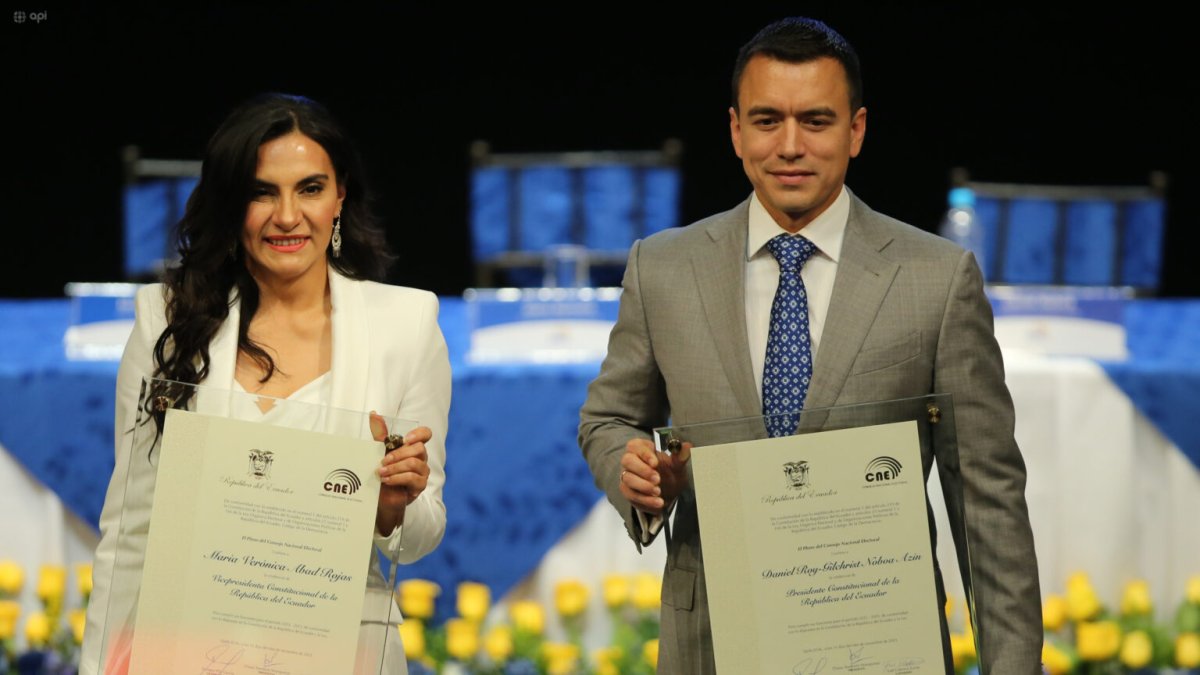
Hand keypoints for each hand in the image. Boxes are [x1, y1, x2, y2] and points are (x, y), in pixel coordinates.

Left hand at [369, 412, 431, 534]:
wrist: (382, 497)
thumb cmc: (384, 472)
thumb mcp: (380, 452)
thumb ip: (380, 434)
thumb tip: (374, 414)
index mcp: (413, 447)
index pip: (426, 434)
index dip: (420, 434)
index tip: (406, 439)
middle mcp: (421, 458)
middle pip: (419, 448)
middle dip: (398, 454)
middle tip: (383, 461)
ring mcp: (423, 472)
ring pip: (414, 463)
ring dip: (395, 467)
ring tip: (381, 472)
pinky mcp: (420, 485)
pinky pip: (412, 478)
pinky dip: (397, 478)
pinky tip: (387, 480)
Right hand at [618, 438, 690, 515]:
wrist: (668, 492)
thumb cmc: (669, 472)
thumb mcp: (677, 465)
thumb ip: (680, 456)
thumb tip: (687, 446)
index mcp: (641, 448)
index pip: (635, 446)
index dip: (644, 454)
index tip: (656, 463)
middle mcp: (630, 460)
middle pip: (627, 460)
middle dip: (643, 470)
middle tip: (657, 479)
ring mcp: (627, 475)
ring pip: (628, 479)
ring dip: (643, 486)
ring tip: (658, 491)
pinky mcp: (627, 491)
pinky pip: (632, 495)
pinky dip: (646, 500)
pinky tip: (658, 502)